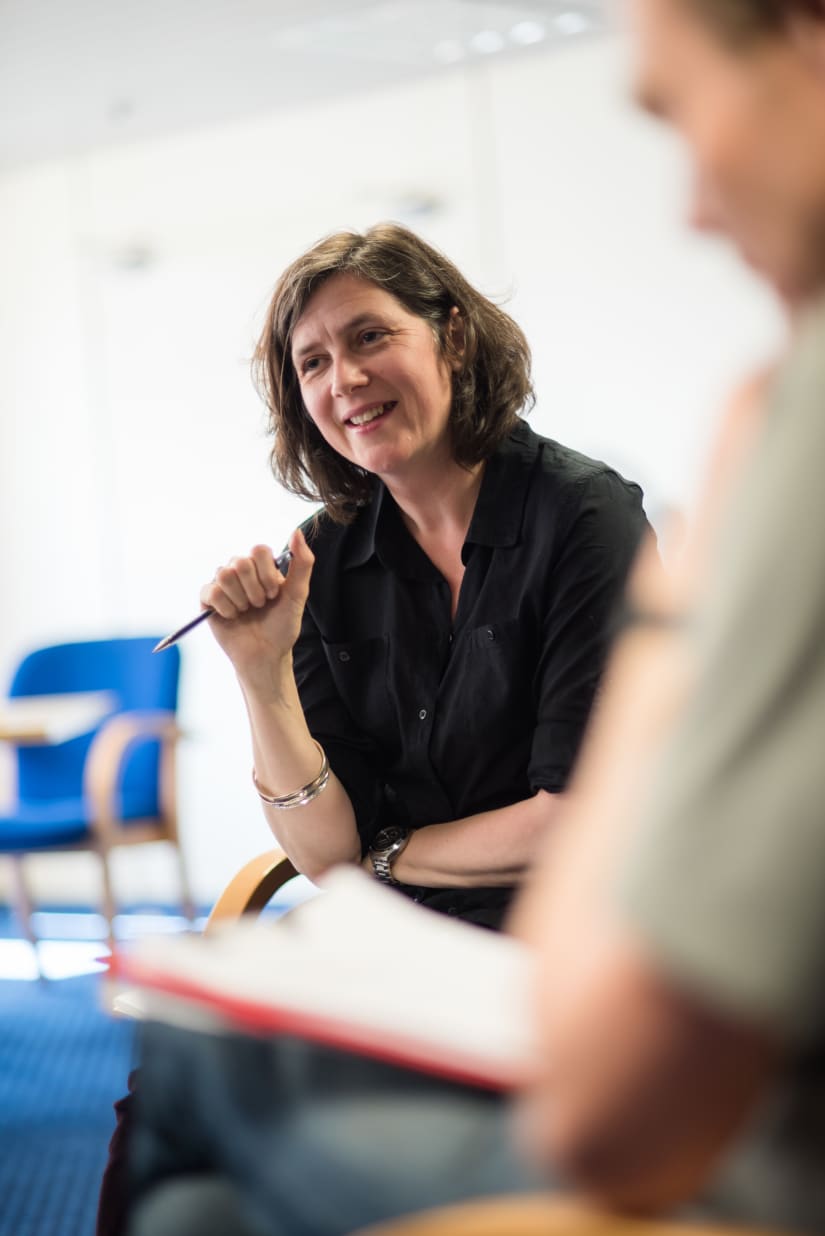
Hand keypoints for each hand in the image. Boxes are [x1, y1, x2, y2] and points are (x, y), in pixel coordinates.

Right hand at [200, 527, 313, 689]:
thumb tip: (296, 531)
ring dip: (240, 599)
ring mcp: (223, 584)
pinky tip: (233, 616)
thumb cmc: (282, 626)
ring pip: (224, 574)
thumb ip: (302, 562)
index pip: (258, 550)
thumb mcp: (297, 594)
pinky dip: (225, 607)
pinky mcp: (208, 600)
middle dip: (254, 589)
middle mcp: (240, 571)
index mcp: (261, 567)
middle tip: (260, 605)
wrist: (266, 654)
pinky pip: (211, 591)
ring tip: (247, 611)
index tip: (274, 594)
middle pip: (240, 561)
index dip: (267, 574)